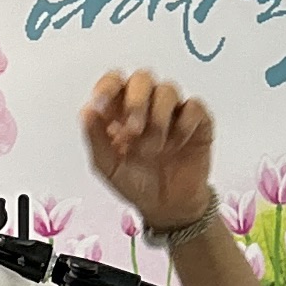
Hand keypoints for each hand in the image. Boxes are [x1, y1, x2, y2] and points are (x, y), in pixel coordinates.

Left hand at [82, 68, 216, 235]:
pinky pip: (193, 107)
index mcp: (120, 110)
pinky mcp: (197, 121)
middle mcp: (147, 104)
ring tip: (154, 149)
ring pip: (168, 89)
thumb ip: (96, 138)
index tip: (101, 104)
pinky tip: (176, 146)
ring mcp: (173, 111)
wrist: (167, 207)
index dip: (108, 87)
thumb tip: (87, 110)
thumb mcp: (108, 166)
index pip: (114, 82)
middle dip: (136, 101)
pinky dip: (183, 126)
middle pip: (142, 78)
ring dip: (158, 119)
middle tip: (134, 131)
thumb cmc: (136, 183)